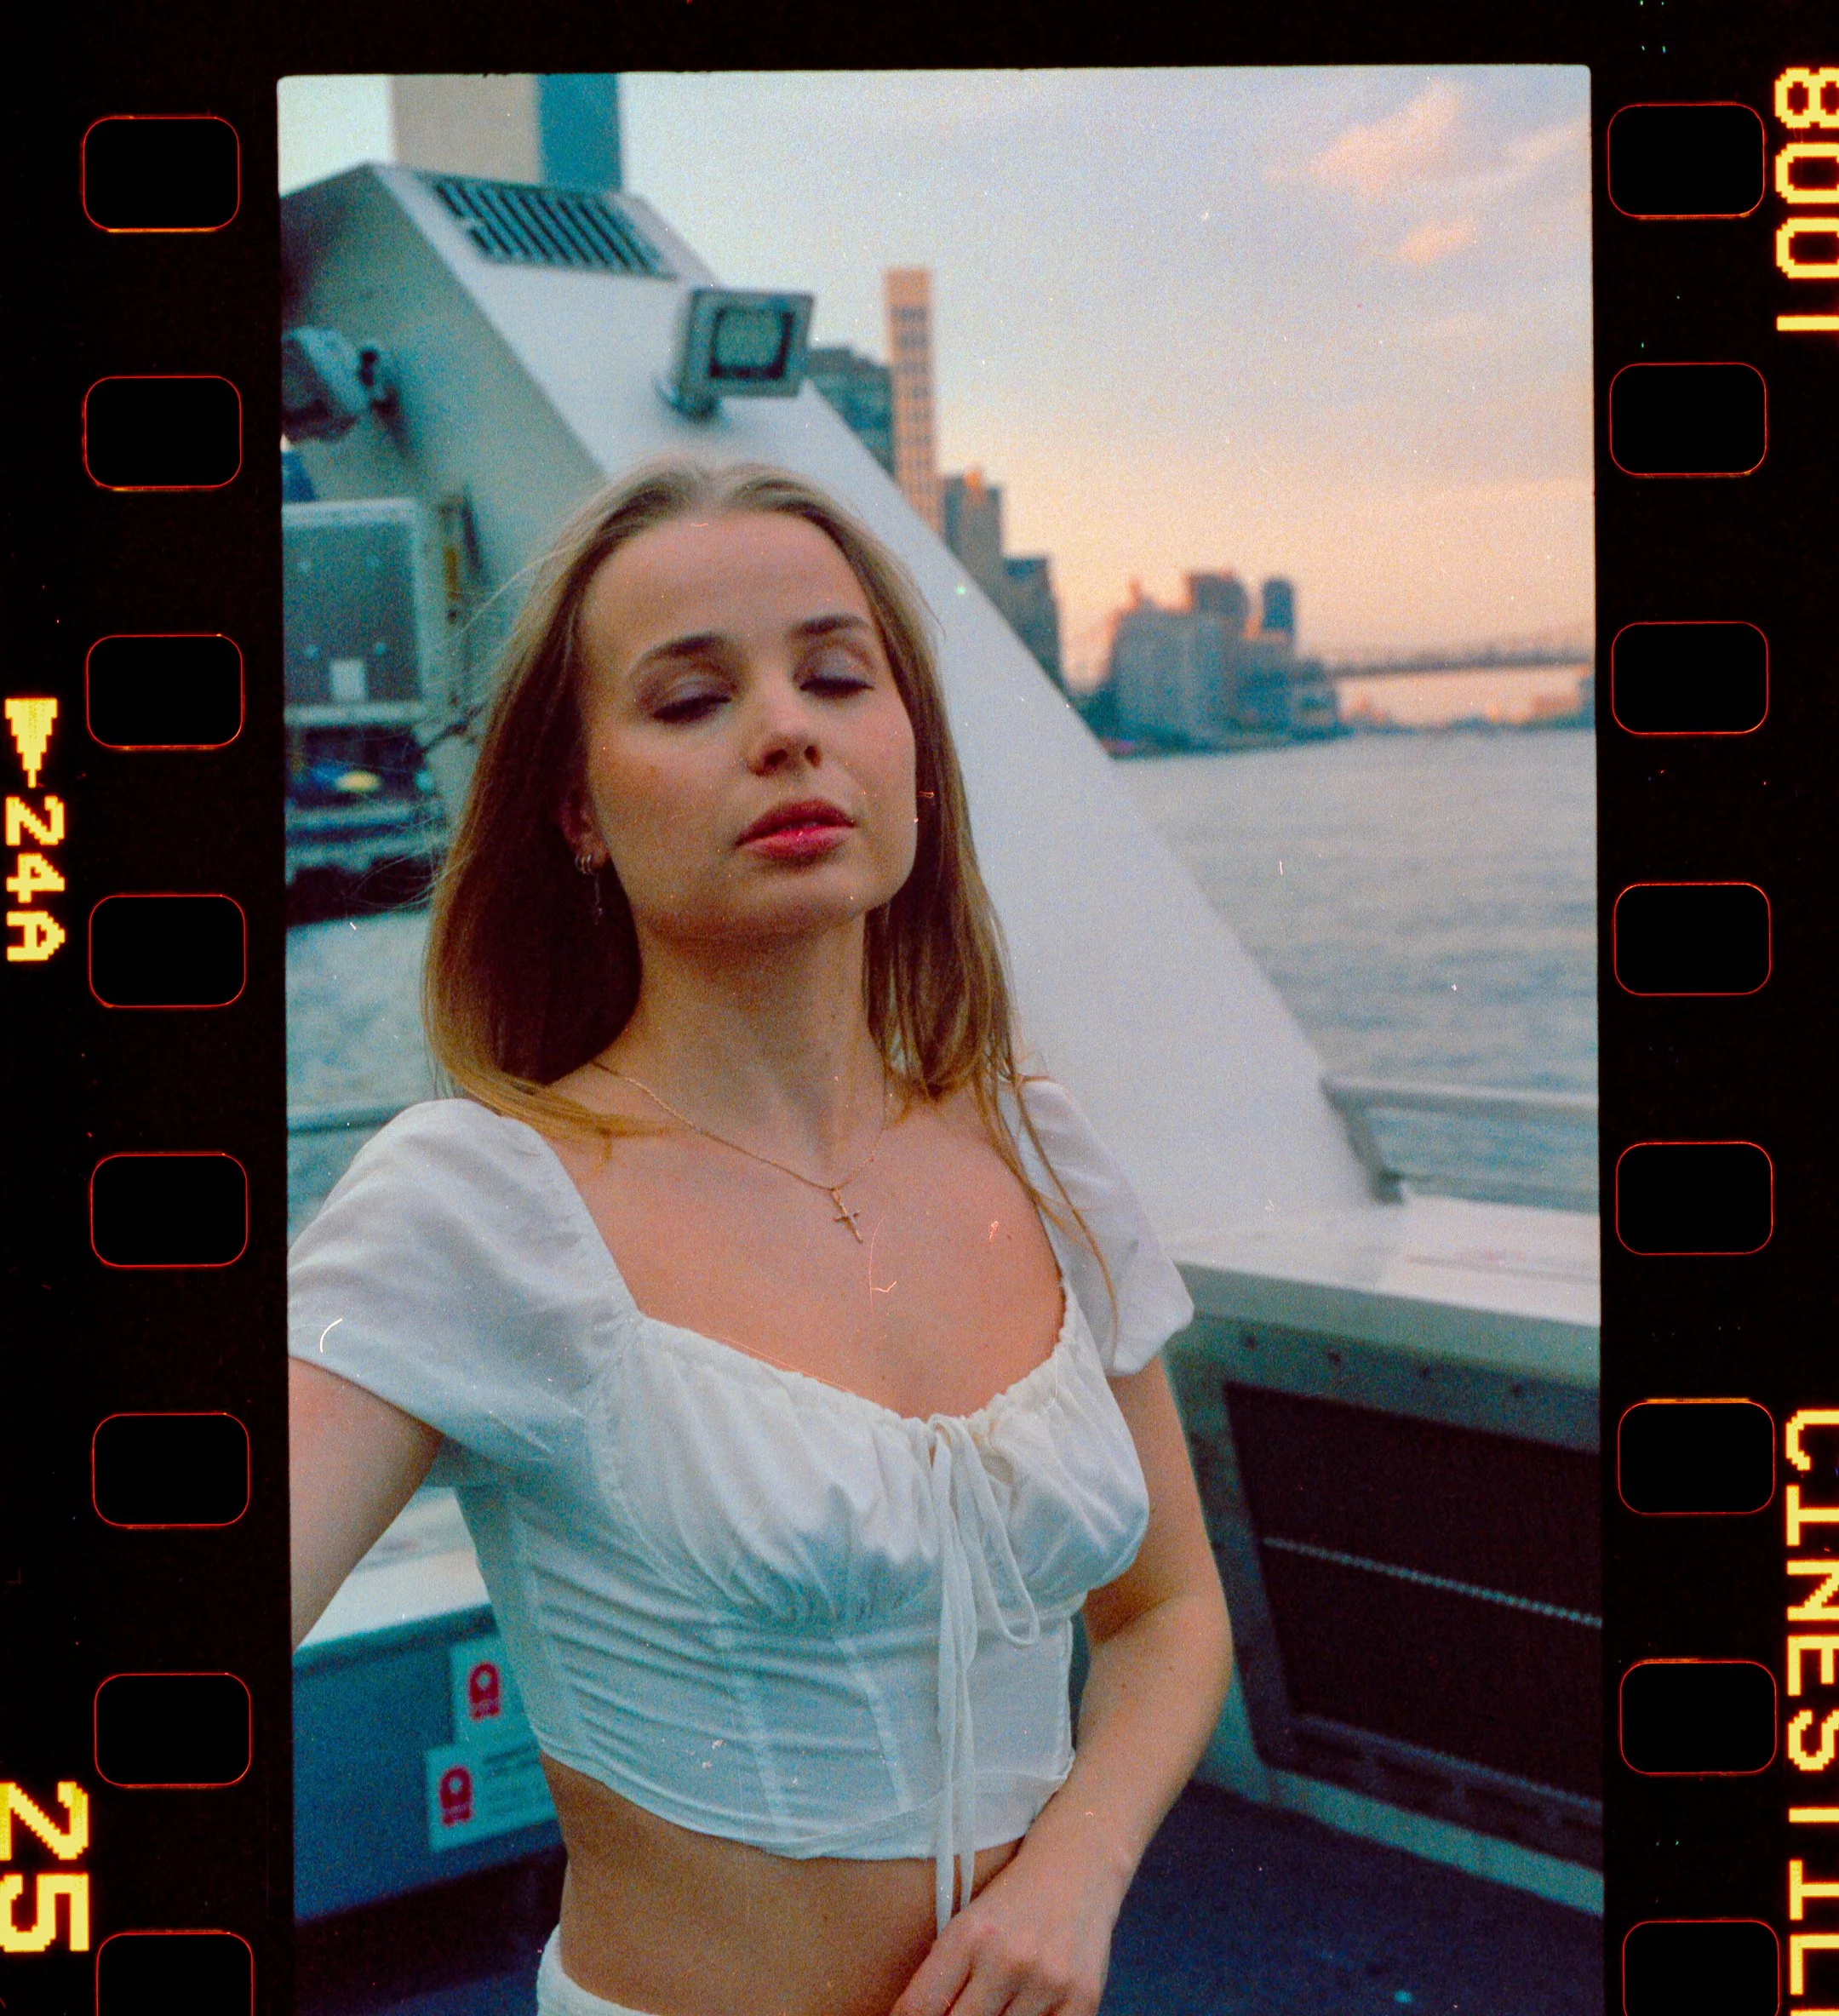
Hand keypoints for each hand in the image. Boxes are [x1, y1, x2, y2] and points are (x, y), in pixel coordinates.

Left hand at [887, 1836, 1124, 2015]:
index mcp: (969, 1934)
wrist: (1077, 1866)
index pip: (921, 2007)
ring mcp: (1048, 1982)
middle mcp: (1007, 1958)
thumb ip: (942, 1975)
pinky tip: (1025, 2011)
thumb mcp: (968, 1923)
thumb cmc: (1013, 1901)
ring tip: (995, 2004)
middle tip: (961, 2007)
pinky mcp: (1083, 1999)